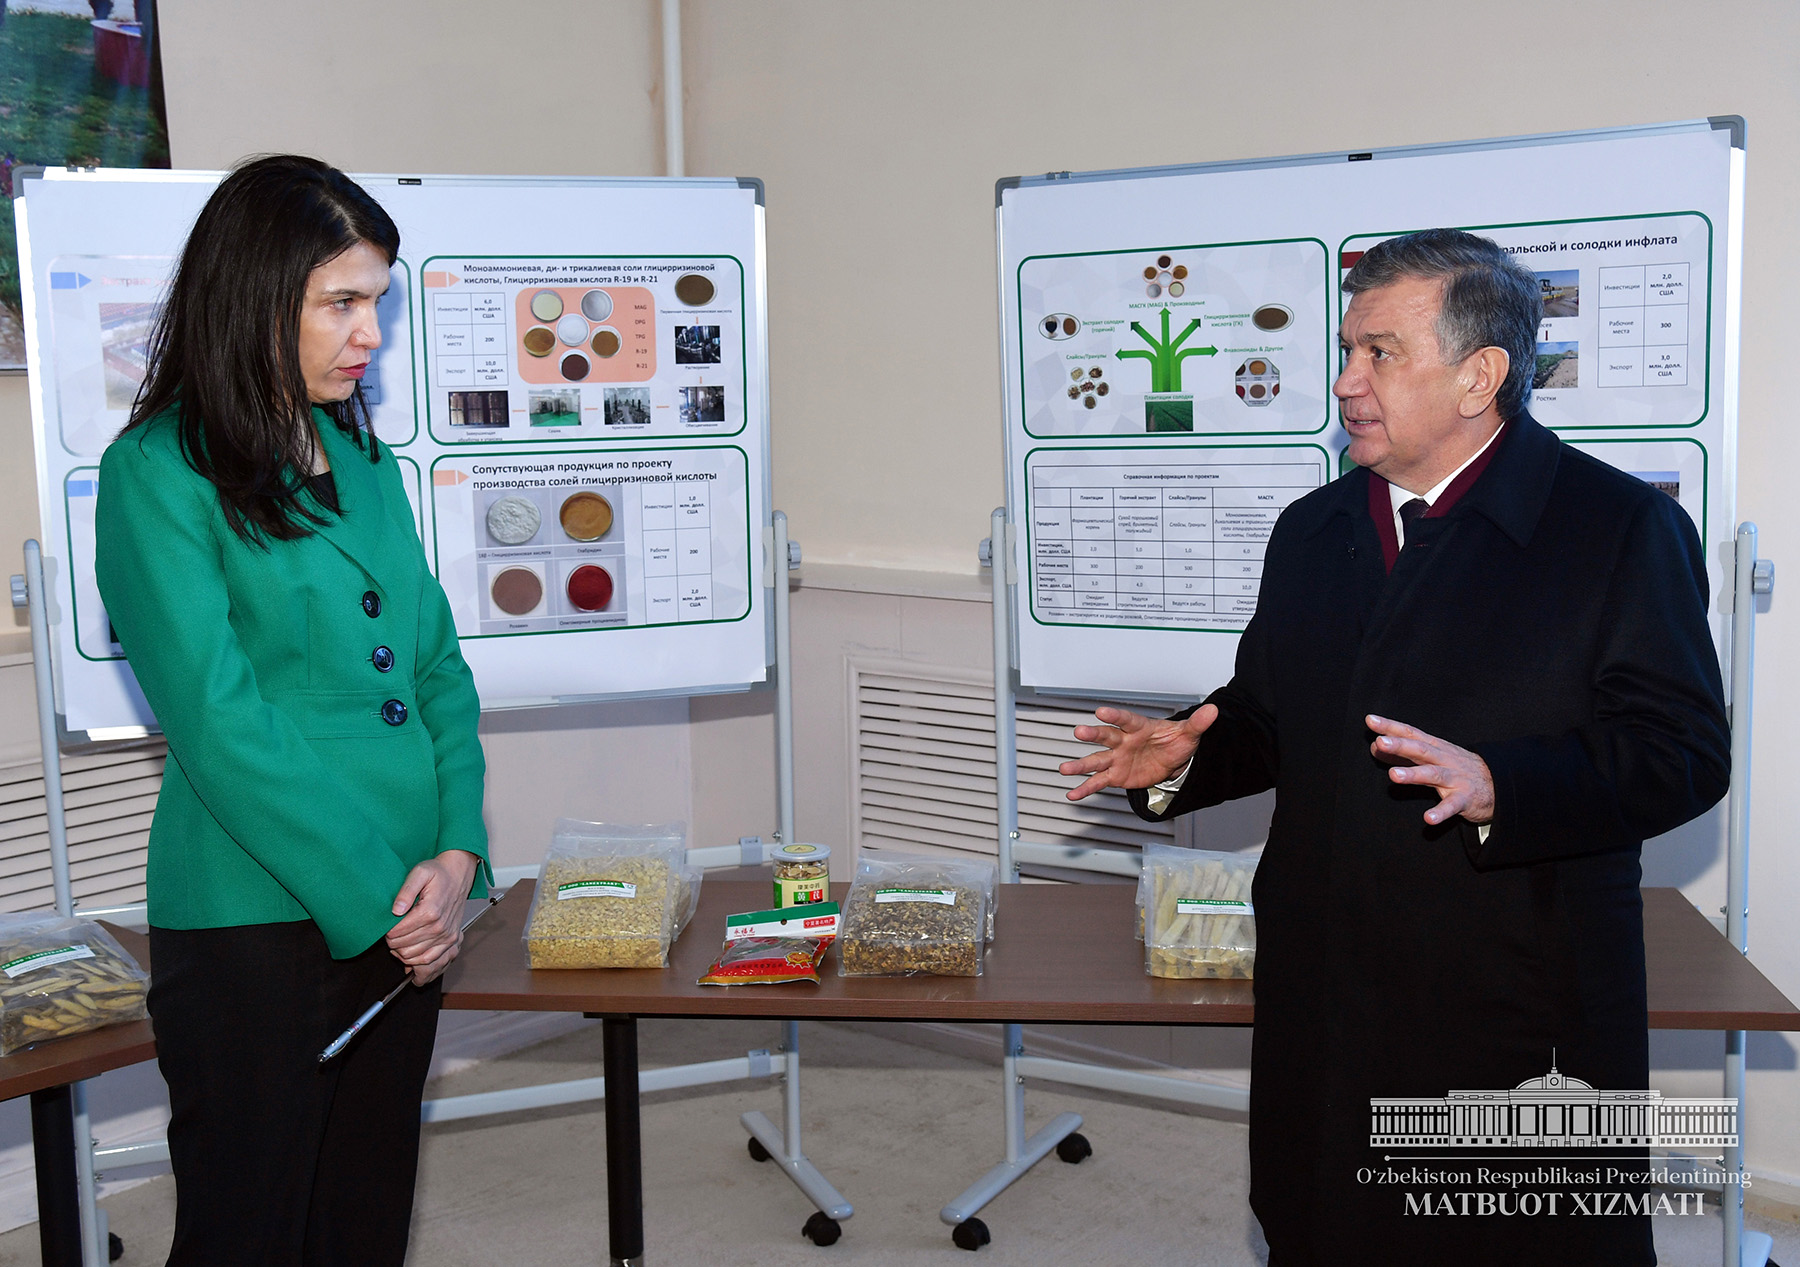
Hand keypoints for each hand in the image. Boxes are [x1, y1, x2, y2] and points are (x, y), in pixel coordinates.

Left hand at [385, 850, 480, 984]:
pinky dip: (419, 965)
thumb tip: (396, 910)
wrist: (459, 875)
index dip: (387, 932)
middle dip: (393, 944)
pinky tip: (411, 959)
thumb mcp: (419, 873)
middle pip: (405, 948)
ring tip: (398, 945)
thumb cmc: (439, 873)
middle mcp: (440, 927)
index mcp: (430, 912)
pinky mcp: (452, 941)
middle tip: (391, 935)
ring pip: (416, 958)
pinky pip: (432, 962)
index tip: (386, 927)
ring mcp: (447, 936)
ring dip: (403, 955)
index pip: (398, 933)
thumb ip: (406, 890)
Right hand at [1059, 704, 1218, 801]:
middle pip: (1106, 737)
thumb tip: (1213, 710)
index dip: (1115, 716)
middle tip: (1079, 732)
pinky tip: (1072, 795)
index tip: (1101, 711)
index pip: (1127, 720)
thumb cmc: (1175, 742)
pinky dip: (1085, 788)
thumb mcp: (1189, 733)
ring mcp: (1117, 759)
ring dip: (1080, 765)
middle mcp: (1124, 742)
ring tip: (1064, 769)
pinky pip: (1099, 782)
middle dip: (1093, 735)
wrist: (1171, 760)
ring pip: (1096, 761)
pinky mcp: (1116, 776)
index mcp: (1139, 728)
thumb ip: (1198, 723)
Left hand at [1366, 714, 1494, 826]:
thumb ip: (1402, 754)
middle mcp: (1444, 760)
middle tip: (1381, 742)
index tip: (1371, 721)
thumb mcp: (1432, 757)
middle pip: (1421, 750)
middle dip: (1401, 745)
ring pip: (1434, 774)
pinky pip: (1452, 806)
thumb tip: (1375, 747)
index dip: (1391, 727)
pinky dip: (1441, 812)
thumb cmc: (1457, 768)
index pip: (1411, 733)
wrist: (1499, 783)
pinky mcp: (1465, 799)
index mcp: (1435, 748)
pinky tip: (1428, 819)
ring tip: (1394, 776)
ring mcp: (1455, 779)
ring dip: (1414, 775)